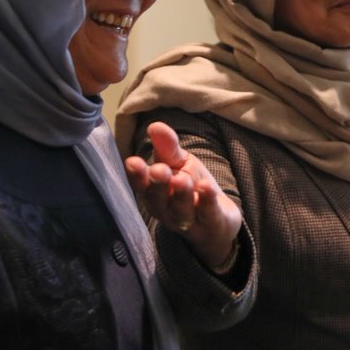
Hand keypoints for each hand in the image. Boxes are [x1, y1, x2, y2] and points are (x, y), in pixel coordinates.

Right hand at [124, 121, 241, 270]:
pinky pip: (208, 213)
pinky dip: (207, 200)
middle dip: (158, 184)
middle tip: (159, 170)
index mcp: (154, 193)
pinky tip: (206, 186)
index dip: (136, 175)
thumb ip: (167, 147)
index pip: (141, 185)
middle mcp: (166, 210)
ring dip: (181, 194)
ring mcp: (188, 221)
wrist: (217, 220)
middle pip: (159, 199)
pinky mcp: (210, 224)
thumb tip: (154, 125)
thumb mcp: (179, 164)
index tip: (132, 162)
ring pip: (181, 209)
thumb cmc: (190, 188)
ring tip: (182, 179)